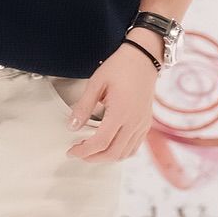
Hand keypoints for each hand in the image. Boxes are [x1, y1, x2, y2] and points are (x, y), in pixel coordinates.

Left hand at [66, 38, 159, 162]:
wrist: (144, 58)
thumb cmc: (120, 67)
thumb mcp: (96, 83)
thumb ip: (83, 107)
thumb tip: (72, 127)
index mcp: (121, 112)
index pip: (100, 142)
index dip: (83, 151)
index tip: (71, 151)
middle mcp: (134, 122)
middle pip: (113, 153)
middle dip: (93, 158)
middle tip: (78, 153)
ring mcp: (142, 124)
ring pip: (124, 154)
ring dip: (106, 157)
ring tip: (91, 150)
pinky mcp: (146, 124)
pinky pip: (134, 147)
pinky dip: (120, 152)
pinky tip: (108, 146)